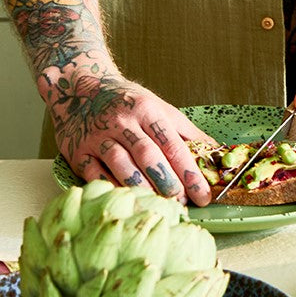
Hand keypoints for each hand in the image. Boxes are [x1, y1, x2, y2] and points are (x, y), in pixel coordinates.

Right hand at [45, 63, 215, 206]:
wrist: (81, 89)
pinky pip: (95, 175)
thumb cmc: (130, 103)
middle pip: (148, 156)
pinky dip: (113, 189)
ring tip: (160, 207)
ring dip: (142, 188)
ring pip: (122, 166)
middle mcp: (122, 122)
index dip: (190, 172)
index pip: (173, 145)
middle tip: (183, 203)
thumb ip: (188, 133)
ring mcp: (98, 137)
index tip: (204, 194)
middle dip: (168, 183)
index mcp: (147, 110)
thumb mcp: (161, 109)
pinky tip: (128, 202)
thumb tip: (218, 154)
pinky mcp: (77, 152)